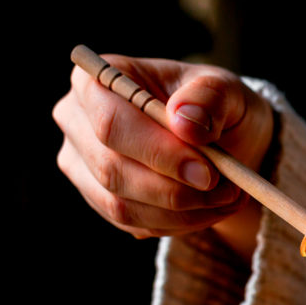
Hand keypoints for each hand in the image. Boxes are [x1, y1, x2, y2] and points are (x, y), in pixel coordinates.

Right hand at [52, 54, 273, 240]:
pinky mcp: (99, 199)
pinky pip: (134, 223)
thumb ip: (209, 98)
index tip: (208, 172)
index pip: (111, 122)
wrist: (220, 137)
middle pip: (111, 170)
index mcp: (96, 80)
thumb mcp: (224, 89)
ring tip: (228, 199)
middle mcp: (77, 122)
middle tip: (227, 191)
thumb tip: (185, 122)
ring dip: (183, 212)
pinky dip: (179, 223)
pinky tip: (212, 209)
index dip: (158, 152)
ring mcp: (82, 165)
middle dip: (175, 190)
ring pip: (122, 205)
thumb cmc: (214, 105)